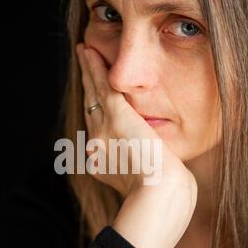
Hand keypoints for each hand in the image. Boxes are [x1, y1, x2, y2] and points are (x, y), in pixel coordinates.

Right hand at [76, 43, 193, 197]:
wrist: (159, 194)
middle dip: (88, 86)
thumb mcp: (147, 184)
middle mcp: (97, 145)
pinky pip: (100, 85)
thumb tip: (150, 158)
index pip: (98, 131)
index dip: (96, 111)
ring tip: (84, 52)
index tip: (95, 98)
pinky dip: (93, 67)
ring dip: (87, 71)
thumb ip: (143, 168)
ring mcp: (104, 130)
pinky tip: (89, 52)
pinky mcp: (116, 116)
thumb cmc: (164, 196)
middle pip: (91, 108)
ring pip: (93, 93)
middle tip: (84, 65)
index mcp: (103, 162)